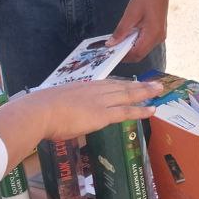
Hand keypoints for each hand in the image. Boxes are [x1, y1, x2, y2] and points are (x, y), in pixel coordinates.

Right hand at [31, 77, 160, 140]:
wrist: (39, 111)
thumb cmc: (39, 110)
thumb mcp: (54, 102)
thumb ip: (64, 106)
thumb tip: (62, 115)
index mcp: (82, 86)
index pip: (107, 84)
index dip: (122, 84)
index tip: (131, 83)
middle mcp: (94, 90)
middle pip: (122, 86)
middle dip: (139, 85)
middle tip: (154, 83)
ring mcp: (100, 101)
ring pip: (128, 95)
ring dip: (145, 93)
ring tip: (159, 91)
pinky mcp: (102, 114)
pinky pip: (126, 111)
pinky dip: (140, 111)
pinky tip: (151, 110)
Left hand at [111, 0, 167, 61]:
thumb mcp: (131, 13)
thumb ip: (121, 31)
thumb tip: (111, 44)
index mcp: (153, 33)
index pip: (137, 53)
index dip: (123, 55)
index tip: (111, 52)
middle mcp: (158, 38)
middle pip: (140, 54)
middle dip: (125, 53)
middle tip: (112, 47)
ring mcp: (159, 36)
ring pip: (142, 50)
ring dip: (130, 48)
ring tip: (119, 40)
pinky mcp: (158, 33)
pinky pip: (145, 43)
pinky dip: (135, 43)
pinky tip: (128, 35)